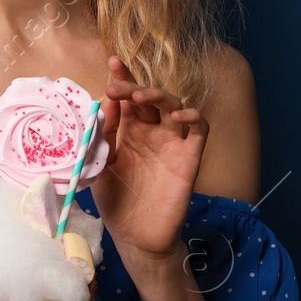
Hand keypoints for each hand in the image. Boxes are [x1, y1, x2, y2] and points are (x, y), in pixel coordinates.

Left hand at [93, 55, 209, 263]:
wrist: (135, 238)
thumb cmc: (116, 202)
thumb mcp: (100, 166)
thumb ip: (102, 137)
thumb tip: (101, 105)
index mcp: (128, 131)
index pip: (126, 98)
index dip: (121, 78)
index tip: (112, 63)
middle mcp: (151, 132)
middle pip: (148, 98)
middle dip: (133, 87)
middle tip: (116, 87)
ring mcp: (172, 143)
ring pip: (174, 106)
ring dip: (159, 96)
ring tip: (140, 97)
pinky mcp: (190, 158)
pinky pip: (199, 130)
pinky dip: (194, 117)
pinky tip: (180, 115)